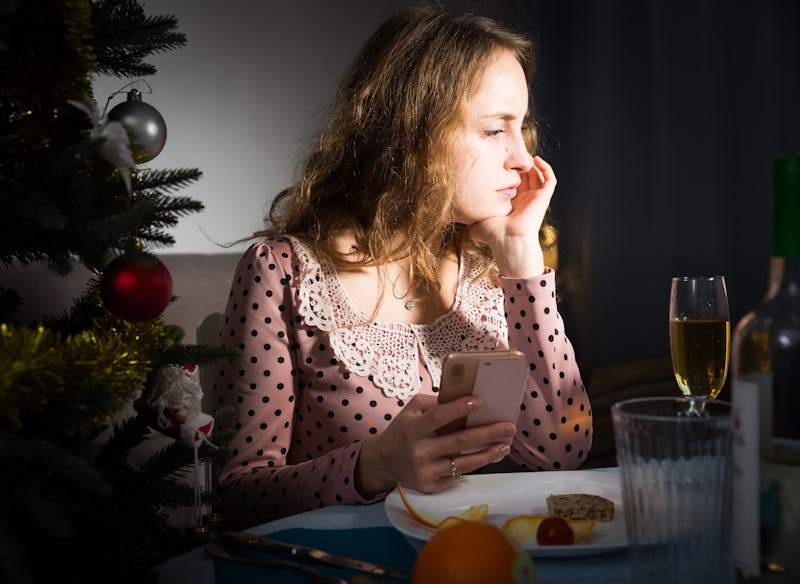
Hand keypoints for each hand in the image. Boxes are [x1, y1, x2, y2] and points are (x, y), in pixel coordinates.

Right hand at [355, 394, 514, 496]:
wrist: (383, 463)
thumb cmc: (402, 431)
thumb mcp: (410, 411)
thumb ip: (433, 403)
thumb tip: (463, 399)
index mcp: (411, 429)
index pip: (438, 417)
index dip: (459, 408)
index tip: (480, 401)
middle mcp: (418, 451)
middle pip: (459, 441)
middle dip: (488, 432)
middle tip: (509, 426)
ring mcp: (425, 471)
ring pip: (464, 463)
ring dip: (489, 453)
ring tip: (505, 445)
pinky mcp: (431, 486)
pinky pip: (459, 474)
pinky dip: (476, 464)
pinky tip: (489, 455)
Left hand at [469, 155, 556, 277]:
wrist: (507, 240)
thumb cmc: (492, 234)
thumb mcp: (476, 223)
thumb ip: (470, 216)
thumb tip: (457, 214)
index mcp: (511, 206)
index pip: (513, 184)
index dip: (508, 172)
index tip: (500, 160)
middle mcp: (524, 202)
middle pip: (526, 178)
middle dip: (521, 164)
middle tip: (513, 152)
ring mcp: (535, 200)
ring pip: (538, 177)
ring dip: (533, 164)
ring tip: (524, 153)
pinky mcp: (543, 198)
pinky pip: (550, 180)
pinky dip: (546, 168)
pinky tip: (536, 159)